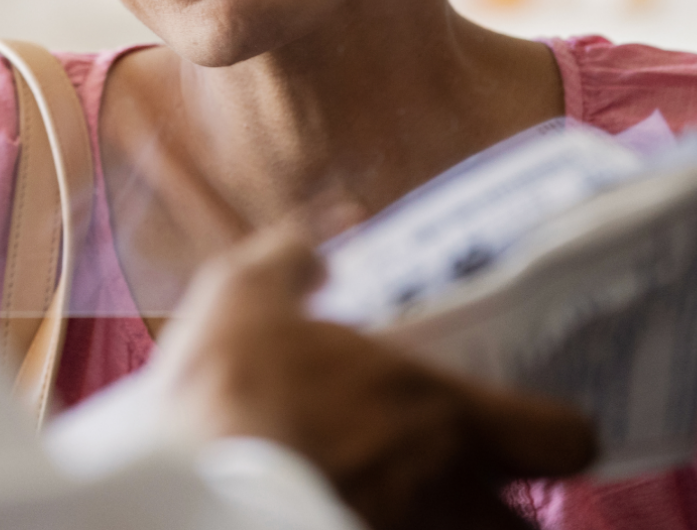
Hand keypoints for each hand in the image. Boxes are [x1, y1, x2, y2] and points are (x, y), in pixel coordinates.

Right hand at [153, 219, 596, 529]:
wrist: (179, 493)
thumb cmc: (227, 388)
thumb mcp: (243, 292)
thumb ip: (290, 260)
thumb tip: (310, 244)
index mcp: (436, 413)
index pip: (566, 439)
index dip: (552, 425)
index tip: (521, 414)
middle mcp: (443, 494)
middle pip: (531, 525)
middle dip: (504, 502)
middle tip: (458, 469)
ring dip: (448, 519)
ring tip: (397, 491)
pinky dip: (383, 523)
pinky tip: (335, 502)